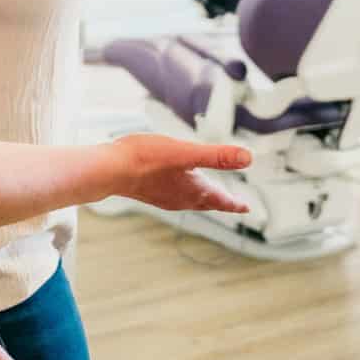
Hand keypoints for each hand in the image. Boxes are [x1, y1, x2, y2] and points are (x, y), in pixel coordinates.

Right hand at [107, 133, 252, 214]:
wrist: (110, 170)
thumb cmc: (146, 159)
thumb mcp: (186, 152)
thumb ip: (217, 156)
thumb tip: (248, 158)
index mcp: (193, 190)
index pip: (221, 200)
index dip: (234, 203)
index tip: (246, 208)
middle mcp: (180, 197)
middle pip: (207, 201)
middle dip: (220, 202)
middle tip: (232, 204)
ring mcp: (163, 196)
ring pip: (190, 200)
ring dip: (202, 198)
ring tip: (206, 195)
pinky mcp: (149, 191)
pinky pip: (173, 196)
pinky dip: (183, 193)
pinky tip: (174, 186)